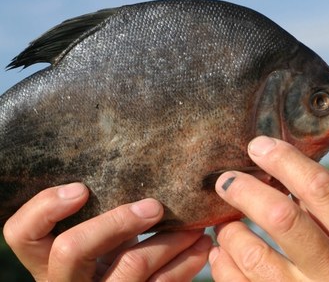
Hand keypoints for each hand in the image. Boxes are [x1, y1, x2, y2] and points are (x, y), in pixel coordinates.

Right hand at [3, 183, 211, 280]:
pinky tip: (202, 247)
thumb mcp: (100, 237)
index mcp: (49, 259)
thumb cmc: (115, 255)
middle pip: (71, 249)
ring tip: (195, 227)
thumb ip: (102, 212)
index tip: (81, 187)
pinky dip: (187, 263)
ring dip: (169, 241)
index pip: (21, 234)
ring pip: (129, 268)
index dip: (44, 208)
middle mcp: (66, 281)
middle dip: (116, 221)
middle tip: (154, 206)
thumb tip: (140, 164)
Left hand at [209, 136, 328, 280]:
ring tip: (225, 221)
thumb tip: (271, 166)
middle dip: (247, 191)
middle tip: (226, 180)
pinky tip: (224, 251)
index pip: (323, 190)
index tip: (258, 145)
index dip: (286, 161)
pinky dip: (224, 263)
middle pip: (283, 219)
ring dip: (230, 230)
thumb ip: (323, 209)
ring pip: (253, 256)